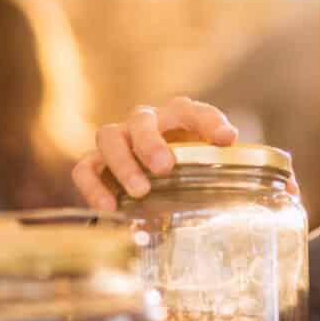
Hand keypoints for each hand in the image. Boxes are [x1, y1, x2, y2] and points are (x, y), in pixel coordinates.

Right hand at [71, 96, 239, 210]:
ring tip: (140, 191)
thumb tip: (235, 158)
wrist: (153, 181)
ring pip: (108, 137)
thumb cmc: (185, 168)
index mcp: (177, 117)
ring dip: (123, 163)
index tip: (226, 139)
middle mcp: (144, 122)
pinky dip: (93, 187)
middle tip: (164, 168)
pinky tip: (110, 208)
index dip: (210, 122)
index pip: (194, 111)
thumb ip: (224, 163)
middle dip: (150, 143)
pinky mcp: (95, 162)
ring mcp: (117, 140)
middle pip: (141, 120)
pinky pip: (84, 168)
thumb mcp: (207, 165)